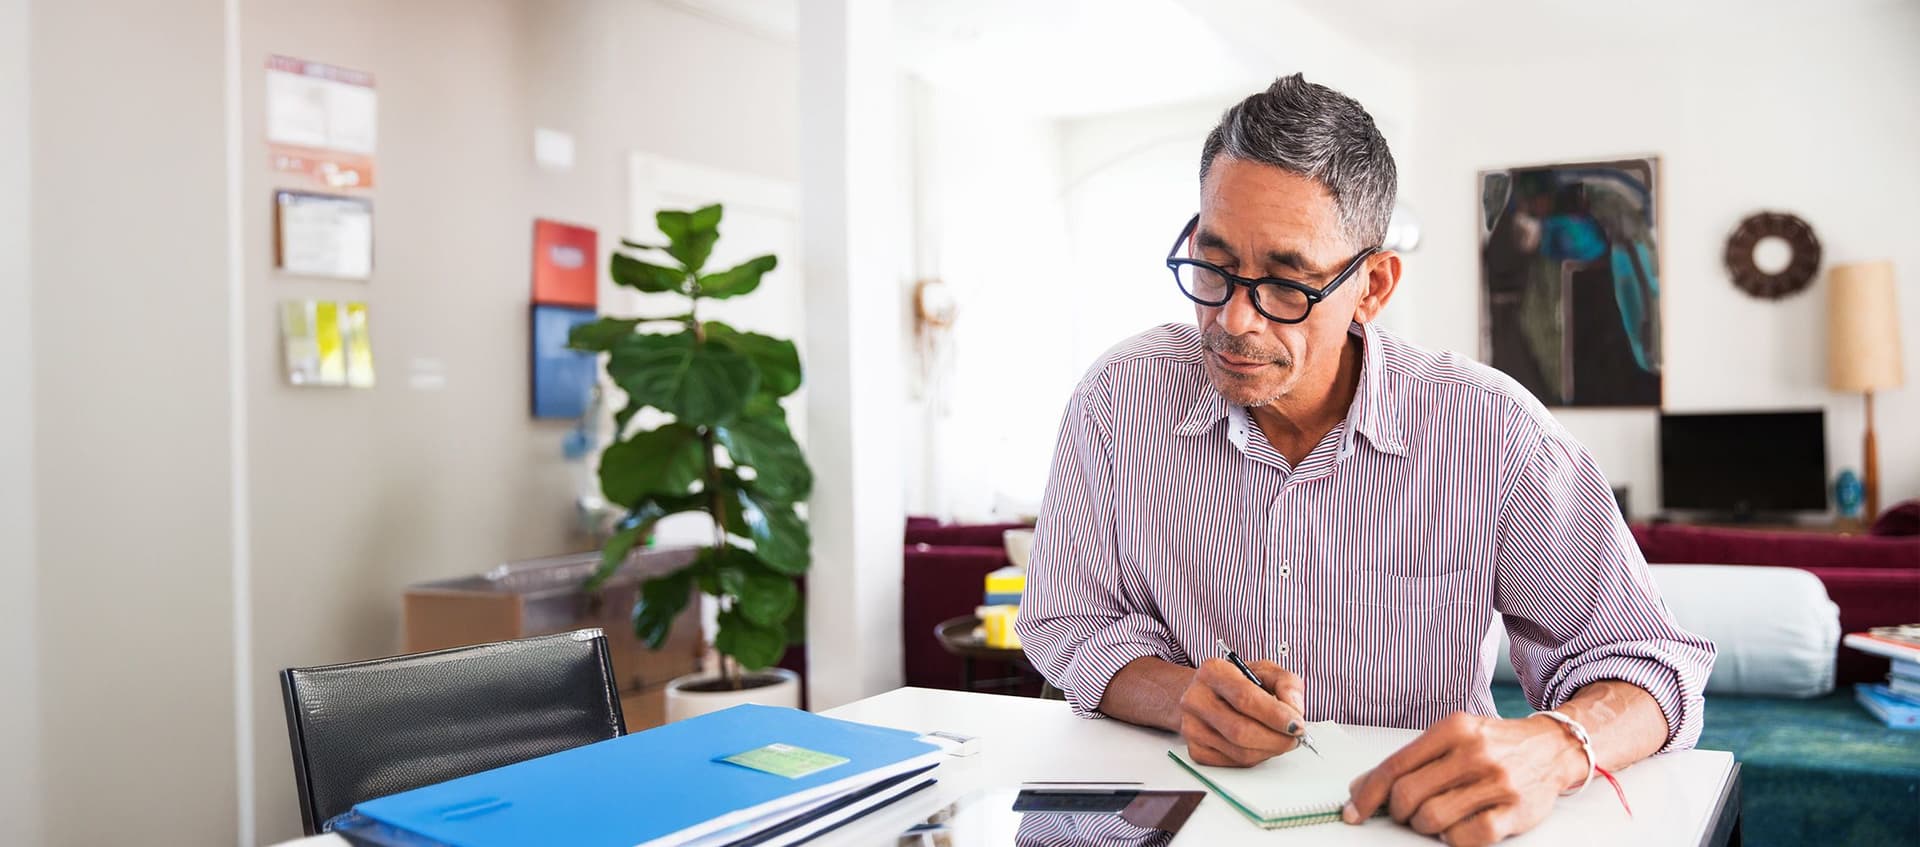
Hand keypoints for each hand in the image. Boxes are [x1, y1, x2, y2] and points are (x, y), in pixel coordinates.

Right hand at [1177, 657, 1306, 767]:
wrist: (1206, 694)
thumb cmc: (1238, 682)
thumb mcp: (1265, 670)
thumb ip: (1286, 682)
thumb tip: (1294, 709)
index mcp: (1213, 672)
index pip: (1245, 698)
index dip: (1275, 715)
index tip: (1297, 724)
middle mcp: (1196, 699)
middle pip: (1241, 730)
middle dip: (1276, 739)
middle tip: (1295, 737)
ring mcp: (1192, 727)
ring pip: (1240, 752)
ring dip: (1270, 750)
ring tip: (1282, 740)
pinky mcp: (1196, 750)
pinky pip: (1234, 763)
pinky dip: (1256, 757)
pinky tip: (1262, 745)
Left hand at [1343, 713, 1585, 845]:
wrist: (1553, 747)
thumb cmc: (1495, 744)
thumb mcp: (1453, 736)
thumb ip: (1412, 760)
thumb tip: (1362, 787)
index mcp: (1452, 728)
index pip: (1395, 766)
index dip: (1368, 793)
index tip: (1354, 811)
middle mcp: (1474, 752)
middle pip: (1409, 795)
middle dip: (1398, 813)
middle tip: (1405, 814)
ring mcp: (1497, 782)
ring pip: (1433, 818)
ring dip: (1424, 826)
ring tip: (1434, 818)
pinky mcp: (1516, 811)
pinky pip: (1467, 838)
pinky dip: (1453, 839)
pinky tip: (1456, 828)